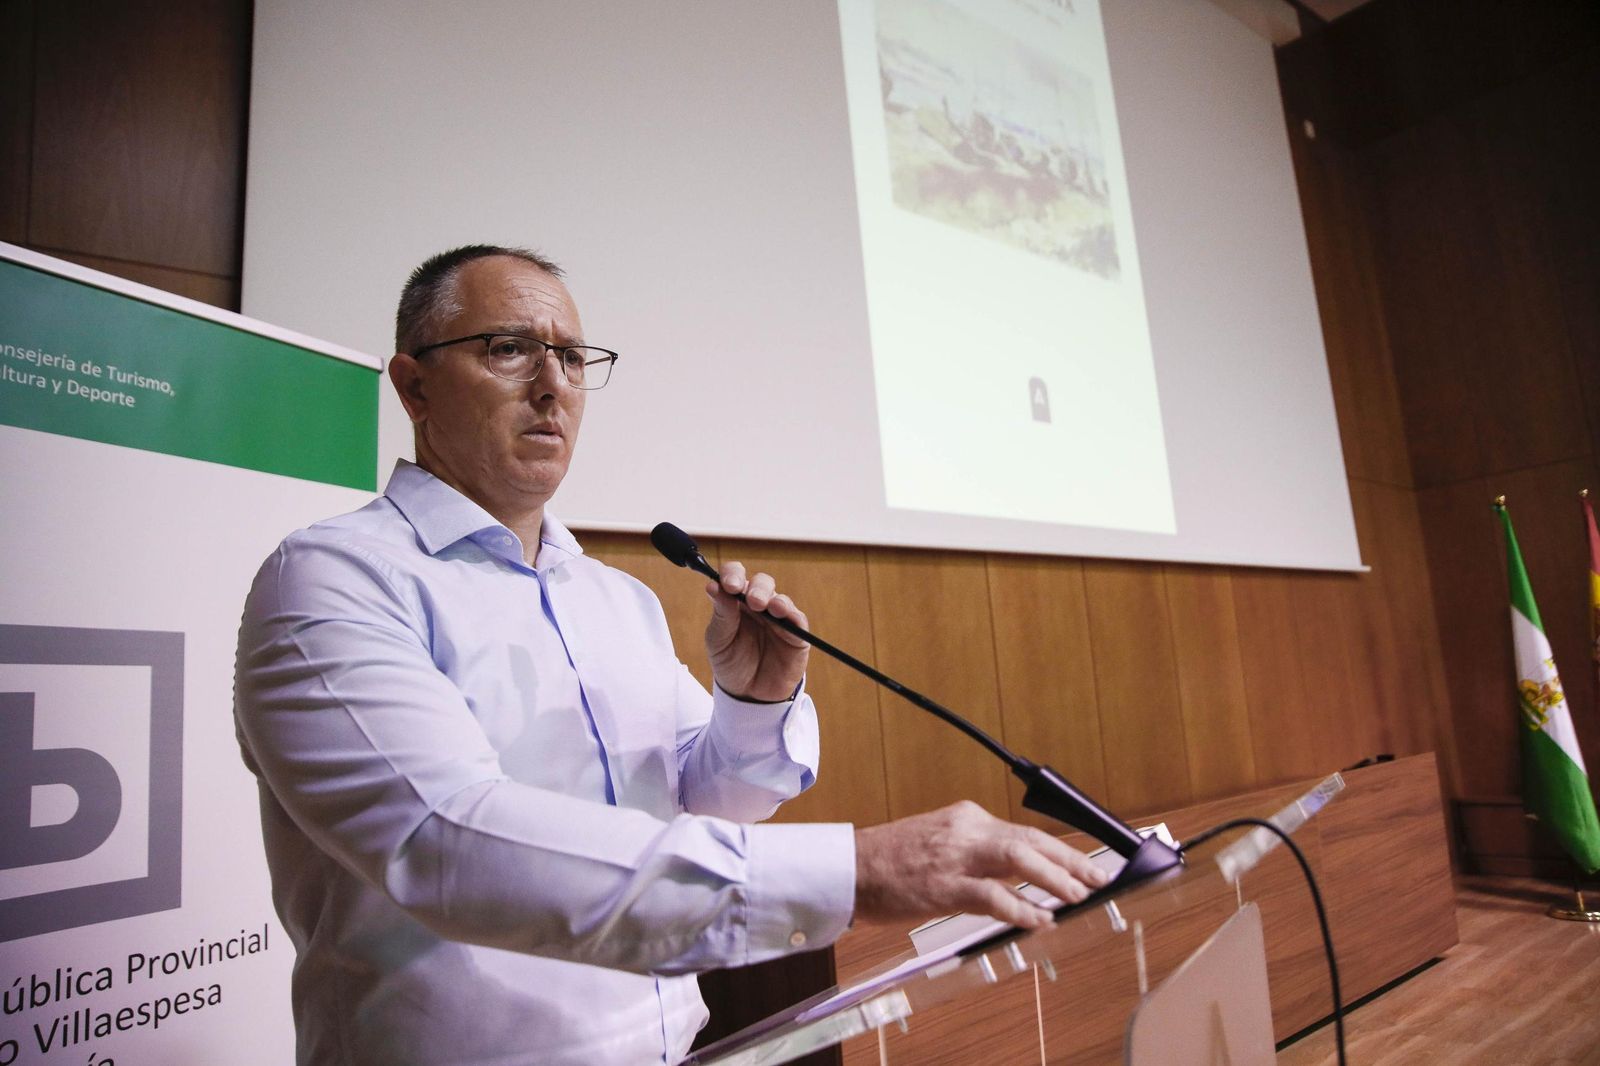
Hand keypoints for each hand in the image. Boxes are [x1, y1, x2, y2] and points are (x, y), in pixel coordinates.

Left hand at [704, 562, 809, 702]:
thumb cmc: (731, 664)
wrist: (748, 696)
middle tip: (751, 600)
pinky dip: (792, 616)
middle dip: (757, 588)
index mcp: (736, 602)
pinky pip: (798, 620)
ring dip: (775, 600)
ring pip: (781, 599)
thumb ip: (721, 614)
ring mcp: (779, 619)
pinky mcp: (796, 636)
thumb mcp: (718, 641)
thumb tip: (713, 585)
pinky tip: (785, 616)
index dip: (733, 574)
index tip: (728, 584)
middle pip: (762, 583)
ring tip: (768, 607)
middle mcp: (759, 605)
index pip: (736, 576)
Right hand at [853, 801, 1111, 929]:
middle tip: (1098, 878)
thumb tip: (1016, 870)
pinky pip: (993, 896)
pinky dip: (1022, 908)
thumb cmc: (892, 861)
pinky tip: (1040, 920)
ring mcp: (955, 857)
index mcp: (966, 817)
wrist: (850, 867)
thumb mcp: (939, 840)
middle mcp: (966, 830)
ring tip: (1079, 896)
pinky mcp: (944, 885)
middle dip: (1070, 860)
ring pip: (1018, 859)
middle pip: (1031, 840)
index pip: (1025, 832)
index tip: (1084, 865)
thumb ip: (975, 849)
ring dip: (1054, 879)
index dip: (1060, 851)